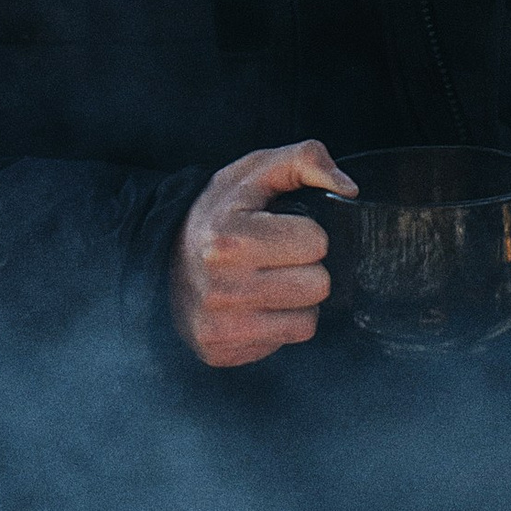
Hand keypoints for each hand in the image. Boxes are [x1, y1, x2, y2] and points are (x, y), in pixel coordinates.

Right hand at [172, 140, 355, 366]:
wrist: (162, 259)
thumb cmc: (218, 214)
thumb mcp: (253, 172)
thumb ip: (303, 159)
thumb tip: (348, 188)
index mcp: (229, 238)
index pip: (316, 242)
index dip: (307, 233)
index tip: (282, 231)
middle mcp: (221, 286)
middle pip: (319, 285)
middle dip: (307, 268)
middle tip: (279, 260)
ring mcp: (220, 324)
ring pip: (308, 320)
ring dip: (298, 300)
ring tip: (270, 282)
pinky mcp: (220, 351)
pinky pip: (287, 341)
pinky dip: (281, 324)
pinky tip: (258, 307)